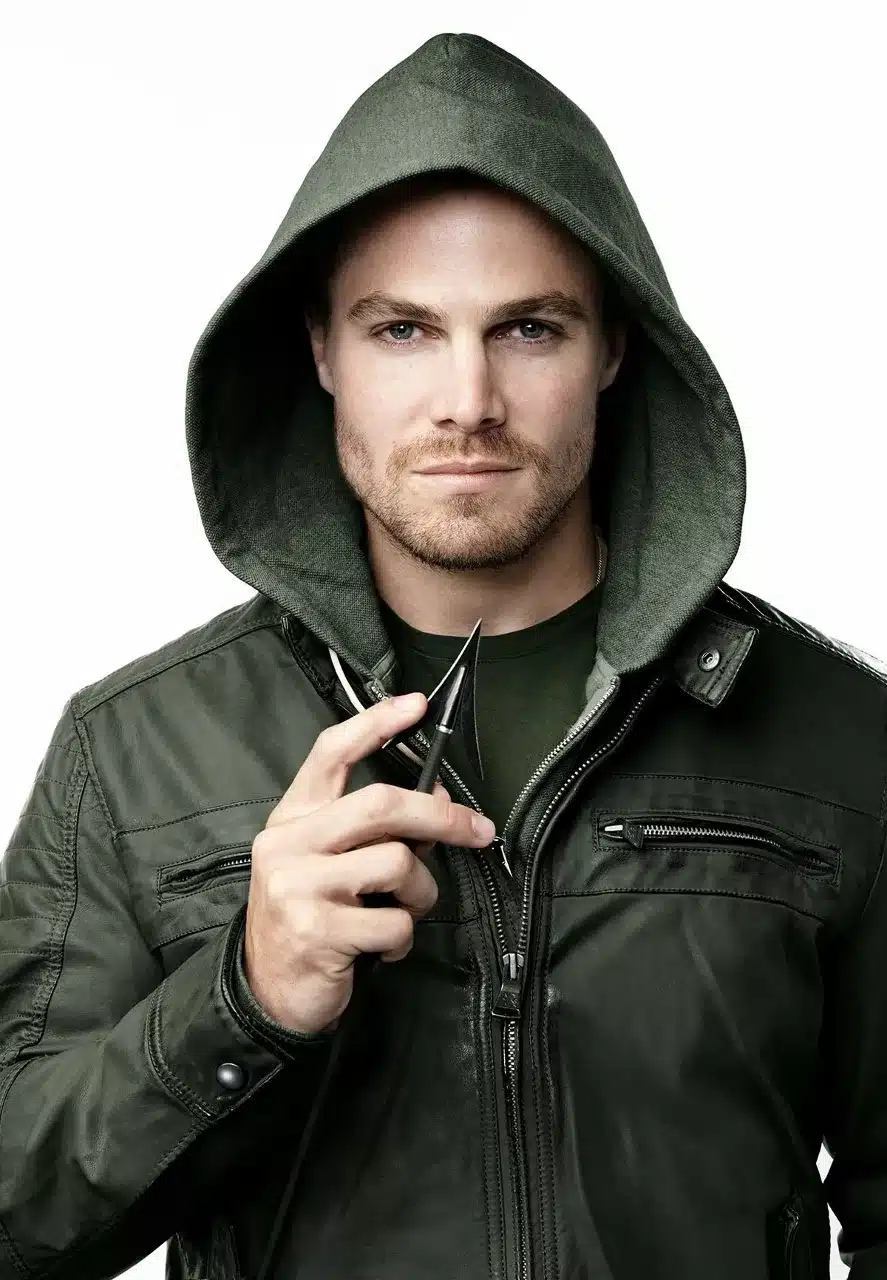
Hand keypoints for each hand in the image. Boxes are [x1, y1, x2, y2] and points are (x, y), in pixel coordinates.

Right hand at [242, 693, 495, 1035]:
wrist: (267, 991)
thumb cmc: (311, 916)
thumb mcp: (330, 863)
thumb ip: (373, 829)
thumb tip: (439, 799)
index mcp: (292, 817)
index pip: (331, 753)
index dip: (376, 724)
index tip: (417, 704)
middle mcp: (288, 843)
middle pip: (382, 804)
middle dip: (442, 817)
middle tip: (479, 831)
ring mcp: (299, 886)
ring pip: (397, 864)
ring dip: (420, 893)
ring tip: (404, 911)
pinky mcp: (317, 932)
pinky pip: (394, 924)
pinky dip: (403, 939)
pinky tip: (382, 948)